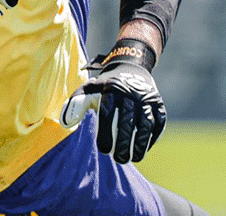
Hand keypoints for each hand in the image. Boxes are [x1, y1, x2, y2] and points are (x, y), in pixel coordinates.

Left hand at [60, 39, 165, 163]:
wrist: (130, 67)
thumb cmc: (105, 85)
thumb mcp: (88, 88)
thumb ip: (75, 104)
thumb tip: (66, 124)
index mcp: (111, 89)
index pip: (107, 115)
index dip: (106, 135)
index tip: (104, 151)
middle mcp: (130, 92)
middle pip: (128, 123)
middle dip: (124, 145)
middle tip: (120, 159)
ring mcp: (146, 97)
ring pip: (146, 124)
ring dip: (141, 144)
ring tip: (134, 158)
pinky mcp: (158, 102)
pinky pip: (159, 121)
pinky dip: (153, 136)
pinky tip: (145, 148)